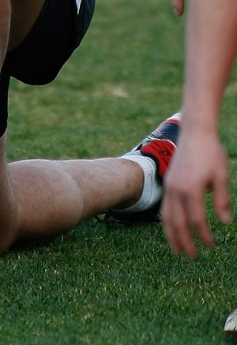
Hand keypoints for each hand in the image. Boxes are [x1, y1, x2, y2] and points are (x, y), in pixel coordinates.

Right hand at [161, 131, 230, 257]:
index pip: (197, 220)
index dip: (204, 235)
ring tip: (177, 250)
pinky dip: (167, 222)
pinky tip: (172, 229)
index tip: (211, 246)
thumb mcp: (221, 176)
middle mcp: (176, 190)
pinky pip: (164, 207)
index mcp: (191, 190)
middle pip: (178, 223)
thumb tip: (225, 222)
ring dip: (172, 235)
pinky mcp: (167, 183)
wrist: (195, 132)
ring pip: (166, 217)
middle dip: (185, 242)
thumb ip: (222, 200)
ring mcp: (169, 186)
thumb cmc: (211, 153)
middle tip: (192, 257)